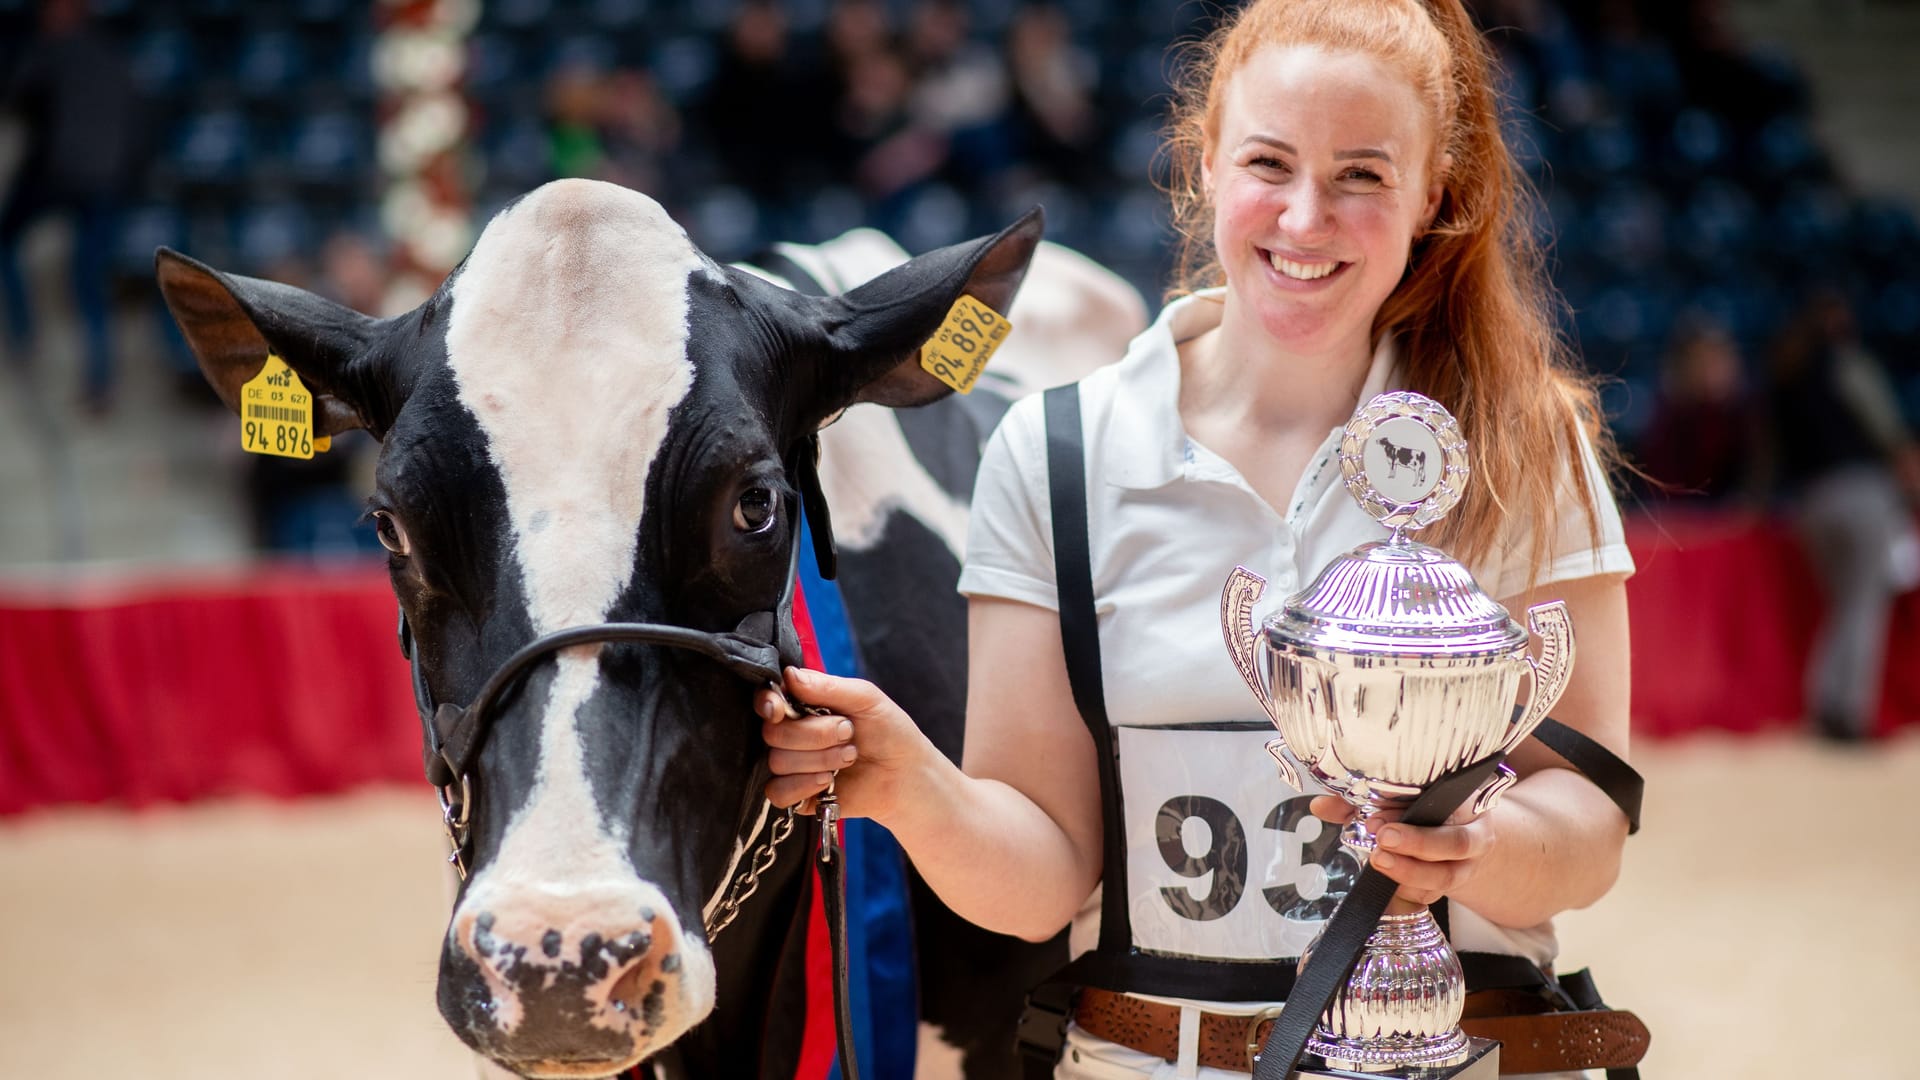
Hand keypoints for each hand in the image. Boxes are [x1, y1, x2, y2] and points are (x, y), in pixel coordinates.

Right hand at [756, 667, 927, 823]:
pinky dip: (804, 786)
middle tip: (847, 733)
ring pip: (778, 762)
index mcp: (803, 704)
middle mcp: (792, 732)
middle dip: (815, 735)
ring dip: (819, 760)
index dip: (768, 704)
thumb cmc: (889, 730)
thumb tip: (789, 675)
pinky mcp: (795, 794)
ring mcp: (791, 764)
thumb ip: (828, 686)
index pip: (766, 699)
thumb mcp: (866, 698)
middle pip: (772, 733)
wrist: (906, 773)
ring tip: (848, 758)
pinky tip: (829, 782)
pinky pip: (777, 792)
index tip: (780, 710)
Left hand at [1310, 796, 1495, 907]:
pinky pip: (1431, 896)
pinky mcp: (1448, 890)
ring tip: (1378, 862)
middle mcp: (1472, 836)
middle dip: (1417, 843)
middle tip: (1382, 841)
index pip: (1446, 805)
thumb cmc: (1426, 813)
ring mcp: (1464, 867)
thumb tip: (1320, 806)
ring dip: (1409, 872)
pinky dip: (1406, 894)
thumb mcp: (1399, 800)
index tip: (1374, 819)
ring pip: (1445, 876)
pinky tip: (1385, 887)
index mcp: (1465, 803)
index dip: (1410, 812)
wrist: (1463, 837)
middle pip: (1455, 844)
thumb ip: (1360, 801)